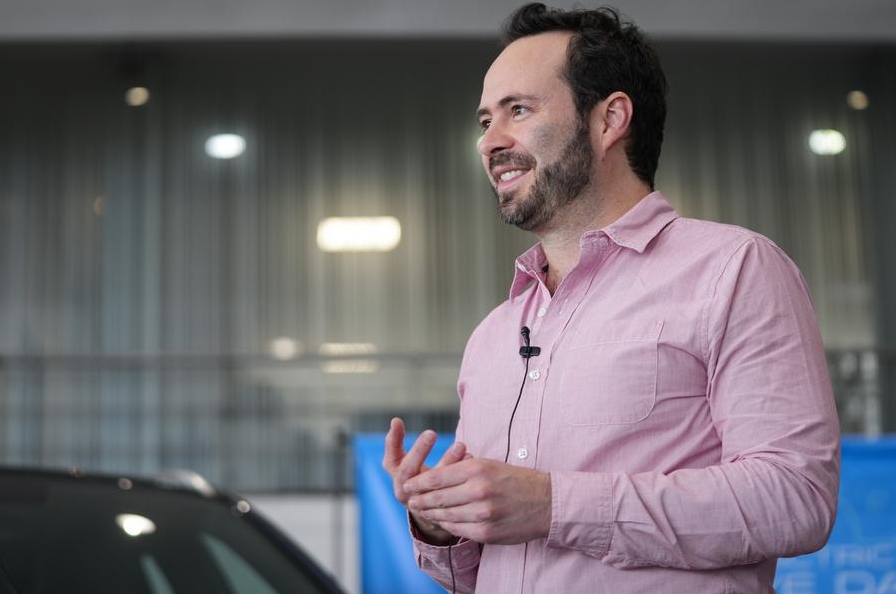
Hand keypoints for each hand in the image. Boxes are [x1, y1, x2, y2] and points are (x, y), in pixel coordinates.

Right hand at [382, 417, 467, 543]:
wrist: (428, 509)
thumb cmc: (416, 473)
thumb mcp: (404, 459)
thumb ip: (397, 442)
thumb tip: (394, 420)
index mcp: (395, 474)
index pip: (391, 458)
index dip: (393, 441)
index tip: (398, 422)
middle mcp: (404, 488)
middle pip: (408, 470)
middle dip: (419, 450)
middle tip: (431, 433)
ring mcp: (420, 501)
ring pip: (432, 483)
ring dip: (446, 463)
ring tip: (460, 445)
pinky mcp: (439, 508)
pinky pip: (450, 492)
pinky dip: (461, 476)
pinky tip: (470, 459)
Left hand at [403, 457, 551, 544]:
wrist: (546, 502)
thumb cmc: (515, 480)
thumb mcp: (489, 464)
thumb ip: (462, 469)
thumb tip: (434, 476)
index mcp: (476, 469)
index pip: (437, 477)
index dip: (418, 483)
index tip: (409, 485)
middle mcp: (477, 490)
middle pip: (437, 497)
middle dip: (420, 500)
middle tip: (410, 501)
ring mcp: (482, 514)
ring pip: (446, 515)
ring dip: (430, 514)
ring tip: (422, 511)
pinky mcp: (486, 532)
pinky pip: (458, 530)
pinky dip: (447, 525)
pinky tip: (441, 521)